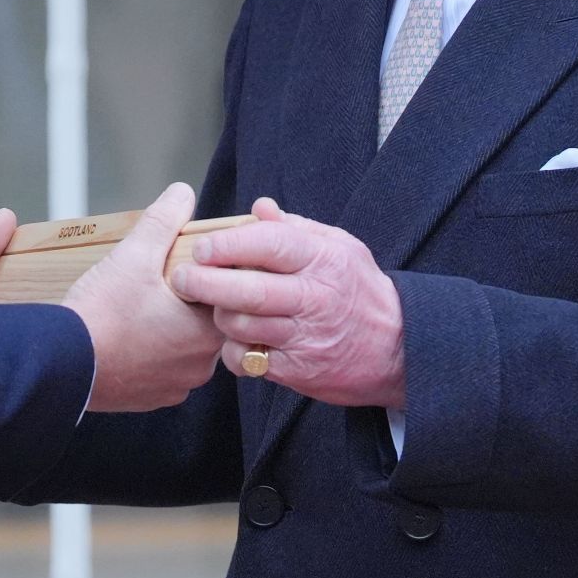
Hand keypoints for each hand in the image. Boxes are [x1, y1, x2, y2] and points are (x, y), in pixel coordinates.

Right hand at [61, 183, 222, 412]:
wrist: (61, 365)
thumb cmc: (100, 314)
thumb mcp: (133, 255)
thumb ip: (163, 221)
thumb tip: (182, 194)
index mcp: (207, 330)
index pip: (226, 293)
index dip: (205, 273)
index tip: (182, 263)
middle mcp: (201, 364)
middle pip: (207, 319)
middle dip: (187, 300)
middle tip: (156, 281)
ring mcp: (177, 385)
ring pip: (185, 345)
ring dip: (170, 327)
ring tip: (140, 306)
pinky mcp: (152, 398)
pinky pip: (164, 368)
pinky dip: (152, 352)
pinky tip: (130, 334)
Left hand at [168, 197, 405, 408]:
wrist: (397, 348)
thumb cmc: (358, 289)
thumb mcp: (340, 247)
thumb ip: (296, 228)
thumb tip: (259, 208)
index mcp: (323, 260)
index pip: (271, 245)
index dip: (230, 245)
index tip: (201, 247)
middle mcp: (315, 297)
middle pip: (250, 290)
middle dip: (206, 283)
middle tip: (180, 278)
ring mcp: (306, 336)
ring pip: (244, 326)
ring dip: (218, 316)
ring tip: (211, 305)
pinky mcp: (299, 370)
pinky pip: (249, 360)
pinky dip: (232, 350)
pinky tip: (235, 338)